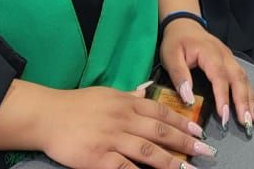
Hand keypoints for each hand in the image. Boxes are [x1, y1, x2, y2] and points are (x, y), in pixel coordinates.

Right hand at [40, 84, 213, 168]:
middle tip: (205, 152)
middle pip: (160, 132)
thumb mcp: (106, 94)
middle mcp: (123, 119)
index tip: (199, 131)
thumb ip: (127, 95)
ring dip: (171, 162)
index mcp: (126, 103)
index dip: (182, 122)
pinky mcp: (99, 158)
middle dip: (186, 143)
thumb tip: (144, 91)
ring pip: (148, 151)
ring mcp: (112, 139)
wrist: (47, 115)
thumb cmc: (76, 105)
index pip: (161, 112)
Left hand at [158, 19, 253, 133]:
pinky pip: (245, 78)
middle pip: (238, 79)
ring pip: (245, 80)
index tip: (225, 116)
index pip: (219, 77)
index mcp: (209, 54)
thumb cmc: (177, 41)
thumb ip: (180, 76)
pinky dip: (253, 94)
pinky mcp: (232, 63)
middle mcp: (225, 56)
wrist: (185, 24)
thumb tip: (188, 98)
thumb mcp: (171, 56)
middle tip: (246, 123)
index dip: (223, 97)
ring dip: (251, 100)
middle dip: (244, 102)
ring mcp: (231, 59)